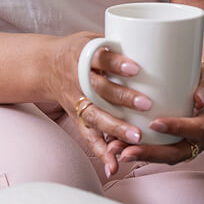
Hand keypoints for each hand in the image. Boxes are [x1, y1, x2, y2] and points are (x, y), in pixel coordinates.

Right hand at [49, 33, 150, 177]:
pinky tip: (115, 166)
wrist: (46, 66)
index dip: (117, 63)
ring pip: (96, 116)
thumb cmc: (79, 50)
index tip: (136, 68)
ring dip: (116, 128)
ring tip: (137, 137)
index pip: (101, 59)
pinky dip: (101, 152)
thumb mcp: (93, 38)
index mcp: (83, 57)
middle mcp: (79, 80)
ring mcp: (78, 101)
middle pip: (100, 91)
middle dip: (123, 98)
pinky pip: (89, 137)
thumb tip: (157, 43)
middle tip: (146, 104)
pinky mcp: (78, 118)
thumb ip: (119, 44)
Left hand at [106, 59, 203, 166]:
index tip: (155, 124)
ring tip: (116, 151)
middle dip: (151, 153)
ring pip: (166, 156)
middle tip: (126, 151)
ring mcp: (191, 144)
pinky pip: (160, 151)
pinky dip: (141, 150)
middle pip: (178, 152)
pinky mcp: (178, 144)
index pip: (198, 129)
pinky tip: (119, 146)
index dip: (177, 128)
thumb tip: (200, 99)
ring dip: (141, 155)